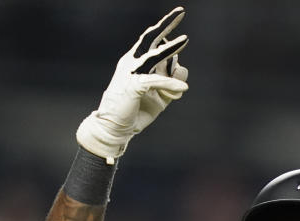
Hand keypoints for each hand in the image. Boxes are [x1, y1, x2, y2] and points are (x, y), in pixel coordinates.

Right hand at [76, 7, 189, 161]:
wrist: (114, 129)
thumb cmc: (135, 111)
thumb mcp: (160, 97)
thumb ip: (171, 84)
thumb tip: (183, 73)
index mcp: (135, 62)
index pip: (151, 41)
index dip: (165, 29)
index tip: (179, 18)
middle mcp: (131, 63)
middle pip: (150, 38)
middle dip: (166, 23)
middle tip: (181, 11)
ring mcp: (130, 73)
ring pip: (153, 55)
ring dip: (171, 48)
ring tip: (185, 39)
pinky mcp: (132, 86)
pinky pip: (155, 81)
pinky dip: (170, 84)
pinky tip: (183, 89)